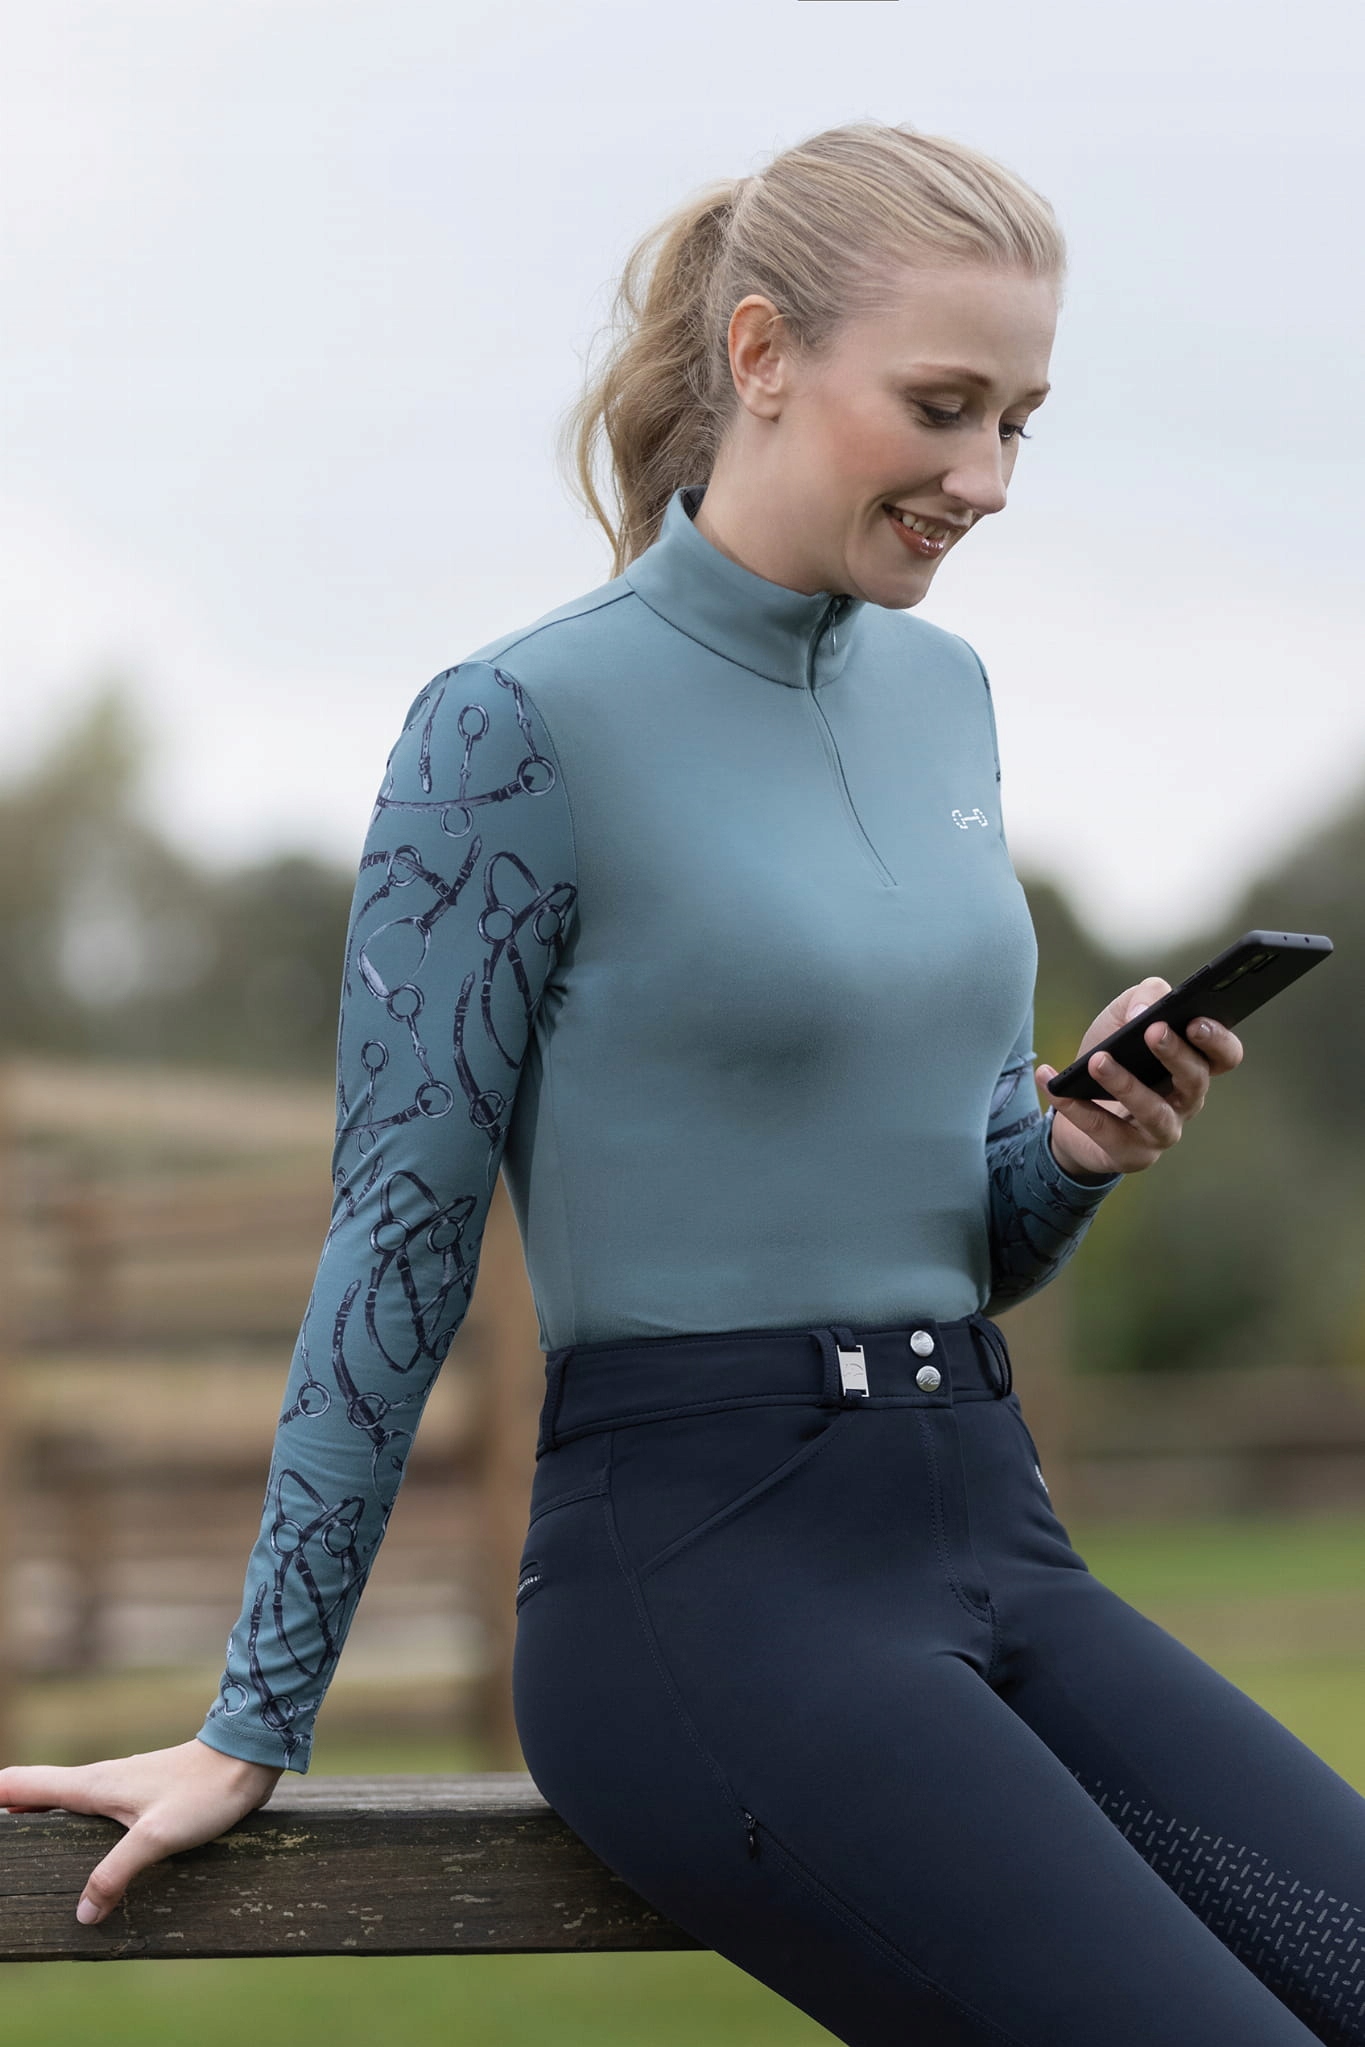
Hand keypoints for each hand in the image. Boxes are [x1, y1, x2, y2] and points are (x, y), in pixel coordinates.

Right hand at [0, 1738, 283, 1924]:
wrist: (246, 1759)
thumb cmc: (203, 1792)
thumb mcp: (156, 1838)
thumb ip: (115, 1874)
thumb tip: (81, 1914)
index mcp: (91, 1784)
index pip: (21, 1784)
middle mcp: (97, 1781)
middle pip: (34, 1792)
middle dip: (8, 1811)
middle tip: (3, 1850)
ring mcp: (118, 1787)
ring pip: (62, 1800)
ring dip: (37, 1815)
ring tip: (23, 1846)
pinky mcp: (138, 1797)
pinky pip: (88, 1811)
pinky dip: (68, 1823)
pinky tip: (77, 1849)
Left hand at [1035, 976, 1243, 1180]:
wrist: (1075, 1103)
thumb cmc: (1113, 1053)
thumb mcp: (1124, 1015)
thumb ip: (1142, 997)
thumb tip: (1144, 1011)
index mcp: (1193, 1065)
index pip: (1225, 1056)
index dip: (1218, 1040)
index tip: (1196, 1021)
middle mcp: (1186, 1101)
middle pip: (1195, 1081)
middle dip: (1175, 1055)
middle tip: (1152, 1030)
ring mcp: (1162, 1132)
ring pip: (1154, 1111)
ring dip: (1126, 1084)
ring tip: (1097, 1060)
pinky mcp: (1131, 1154)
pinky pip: (1106, 1132)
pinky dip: (1078, 1108)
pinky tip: (1054, 1084)